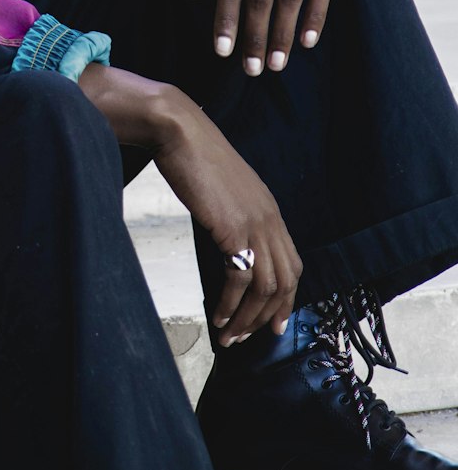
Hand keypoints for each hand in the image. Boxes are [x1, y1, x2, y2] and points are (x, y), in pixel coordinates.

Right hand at [79, 64, 301, 338]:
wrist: (178, 131)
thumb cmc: (192, 155)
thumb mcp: (222, 188)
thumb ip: (231, 213)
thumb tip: (226, 241)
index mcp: (268, 209)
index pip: (291, 263)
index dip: (285, 298)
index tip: (271, 323)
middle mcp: (269, 218)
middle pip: (284, 280)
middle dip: (268, 316)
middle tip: (248, 339)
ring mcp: (255, 223)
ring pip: (265, 287)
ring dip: (247, 318)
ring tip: (228, 336)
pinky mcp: (234, 228)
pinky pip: (240, 279)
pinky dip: (230, 304)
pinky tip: (216, 315)